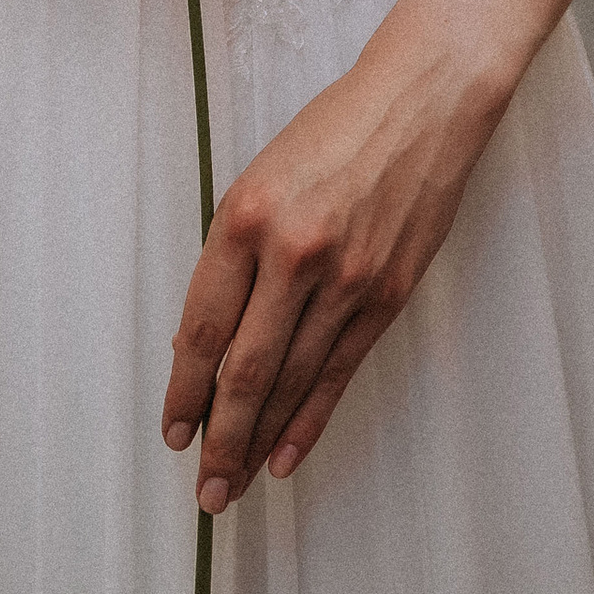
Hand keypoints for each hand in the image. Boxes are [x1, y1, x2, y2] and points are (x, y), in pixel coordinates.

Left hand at [162, 17, 503, 502]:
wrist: (420, 104)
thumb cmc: (332, 132)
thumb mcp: (260, 180)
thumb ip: (232, 259)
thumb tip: (201, 346)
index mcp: (245, 217)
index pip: (204, 327)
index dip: (184, 389)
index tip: (173, 431)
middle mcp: (292, 253)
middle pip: (245, 370)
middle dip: (219, 437)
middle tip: (204, 489)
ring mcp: (345, 278)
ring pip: (292, 381)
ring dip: (259, 440)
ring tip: (235, 485)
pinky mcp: (386, 294)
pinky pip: (339, 372)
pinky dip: (310, 419)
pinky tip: (286, 454)